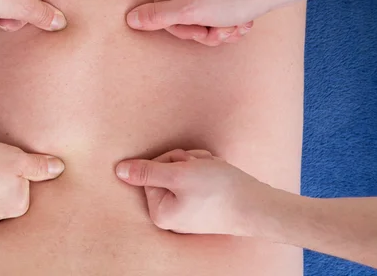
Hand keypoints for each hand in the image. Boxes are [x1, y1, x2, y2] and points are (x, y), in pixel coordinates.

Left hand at [115, 149, 272, 235]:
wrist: (258, 205)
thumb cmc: (219, 190)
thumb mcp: (178, 174)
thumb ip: (146, 171)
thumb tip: (118, 170)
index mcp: (159, 212)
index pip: (150, 171)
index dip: (170, 161)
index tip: (186, 166)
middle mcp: (171, 216)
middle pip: (166, 170)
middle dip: (185, 162)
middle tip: (202, 168)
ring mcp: (188, 211)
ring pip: (183, 171)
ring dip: (198, 164)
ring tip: (213, 172)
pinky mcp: (203, 206)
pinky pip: (197, 179)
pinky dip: (208, 171)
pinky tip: (219, 176)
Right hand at [126, 0, 282, 45]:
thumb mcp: (189, 11)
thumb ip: (157, 17)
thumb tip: (129, 19)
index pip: (162, 13)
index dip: (183, 29)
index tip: (203, 30)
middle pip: (182, 18)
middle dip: (204, 31)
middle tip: (222, 30)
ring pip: (201, 20)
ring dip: (219, 30)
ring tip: (236, 26)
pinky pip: (215, 14)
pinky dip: (229, 23)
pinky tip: (243, 21)